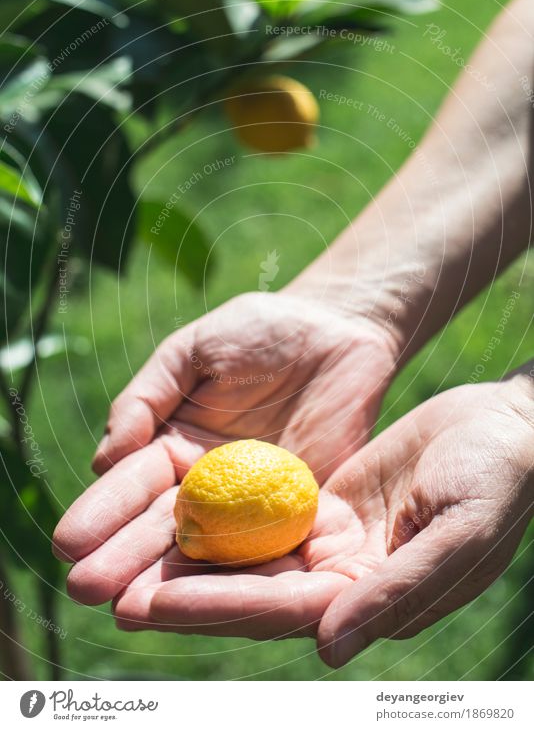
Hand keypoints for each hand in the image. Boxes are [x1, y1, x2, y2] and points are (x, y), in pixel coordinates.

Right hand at [53, 290, 396, 601]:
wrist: (338, 329)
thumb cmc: (260, 330)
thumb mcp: (193, 351)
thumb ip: (147, 397)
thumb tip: (102, 459)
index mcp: (172, 445)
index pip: (130, 486)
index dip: (101, 514)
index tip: (69, 544)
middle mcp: (206, 484)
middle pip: (159, 528)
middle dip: (121, 559)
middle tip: (88, 590)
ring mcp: (252, 504)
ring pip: (207, 551)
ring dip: (170, 583)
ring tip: (129, 612)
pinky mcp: (299, 512)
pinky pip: (271, 548)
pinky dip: (244, 577)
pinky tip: (215, 604)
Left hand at [107, 376, 531, 665]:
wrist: (506, 428)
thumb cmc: (497, 480)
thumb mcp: (457, 534)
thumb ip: (397, 591)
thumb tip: (328, 645)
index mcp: (372, 599)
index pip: (282, 610)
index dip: (218, 606)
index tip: (154, 600)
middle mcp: (343, 579)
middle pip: (251, 590)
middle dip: (184, 592)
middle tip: (113, 592)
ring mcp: (331, 541)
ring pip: (249, 554)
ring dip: (191, 557)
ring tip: (125, 559)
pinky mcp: (324, 503)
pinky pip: (264, 511)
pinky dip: (222, 514)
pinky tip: (175, 506)